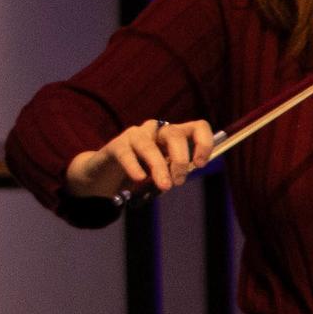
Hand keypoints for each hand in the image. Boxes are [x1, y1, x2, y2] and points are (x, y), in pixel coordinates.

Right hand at [66, 116, 219, 198]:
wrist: (109, 175)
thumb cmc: (145, 172)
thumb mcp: (167, 172)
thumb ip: (178, 171)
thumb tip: (186, 175)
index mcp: (175, 135)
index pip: (198, 127)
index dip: (204, 143)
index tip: (200, 164)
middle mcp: (157, 130)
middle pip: (174, 135)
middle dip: (180, 159)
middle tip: (178, 182)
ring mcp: (135, 135)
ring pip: (149, 146)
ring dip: (159, 167)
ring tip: (164, 186)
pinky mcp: (116, 145)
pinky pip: (127, 154)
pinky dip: (134, 167)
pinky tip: (140, 178)